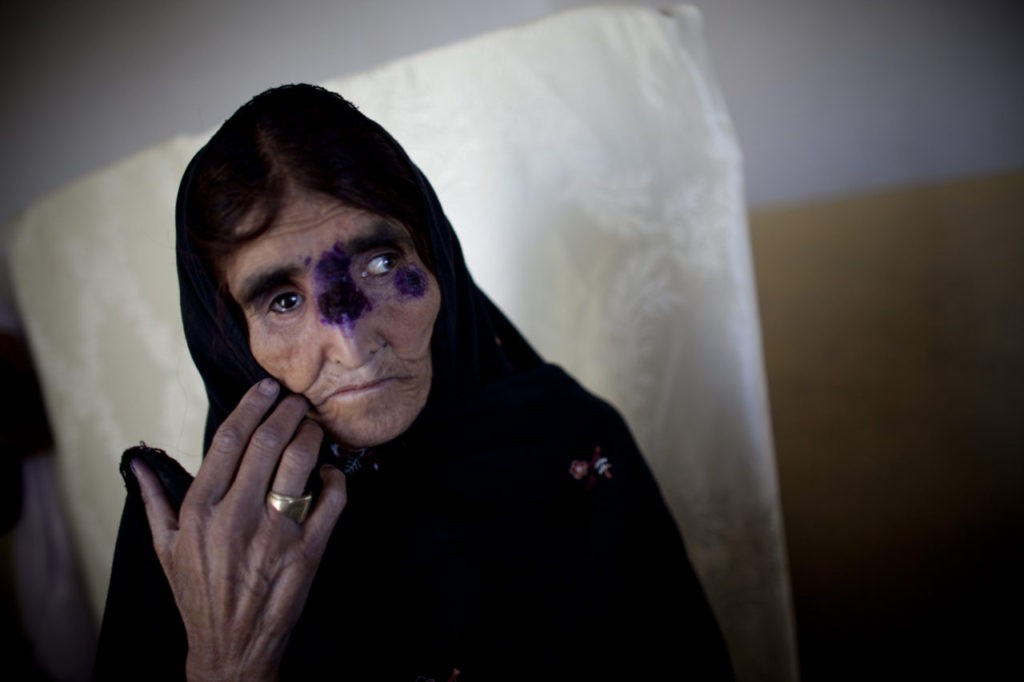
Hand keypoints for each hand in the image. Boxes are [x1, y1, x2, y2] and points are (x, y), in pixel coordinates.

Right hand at [132, 379, 346, 680]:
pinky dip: (334, 478)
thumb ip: (154, 500)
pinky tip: (329, 473)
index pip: (228, 440)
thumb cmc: (198, 595)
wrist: (231, 647)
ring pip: (300, 463)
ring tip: (314, 426)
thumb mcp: (166, 549)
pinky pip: (331, 500)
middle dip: (288, 411)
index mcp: (200, 510)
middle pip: (268, 442)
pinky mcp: (307, 551)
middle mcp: (236, 517)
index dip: (251, 405)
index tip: (267, 388)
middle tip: (298, 399)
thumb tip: (136, 462)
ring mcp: (275, 533)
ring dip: (312, 436)